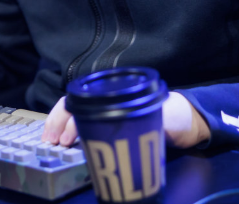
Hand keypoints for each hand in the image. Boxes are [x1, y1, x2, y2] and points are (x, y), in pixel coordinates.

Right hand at [40, 92, 209, 148]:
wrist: (188, 122)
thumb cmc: (176, 115)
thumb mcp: (166, 117)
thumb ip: (152, 120)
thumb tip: (130, 128)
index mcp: (118, 93)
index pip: (86, 102)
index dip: (72, 120)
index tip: (67, 139)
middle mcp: (108, 99)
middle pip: (73, 105)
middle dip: (58, 122)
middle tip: (51, 143)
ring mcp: (106, 112)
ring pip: (74, 113)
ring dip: (59, 126)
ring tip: (50, 143)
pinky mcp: (108, 126)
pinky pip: (83, 126)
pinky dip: (69, 133)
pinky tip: (62, 145)